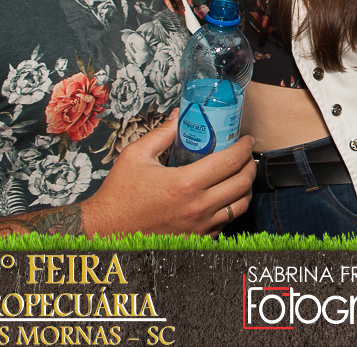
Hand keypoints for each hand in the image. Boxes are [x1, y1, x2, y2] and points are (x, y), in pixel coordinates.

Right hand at [80, 111, 255, 235]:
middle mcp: (197, 207)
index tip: (246, 140)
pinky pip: (226, 223)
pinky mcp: (197, 240)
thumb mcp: (135, 156)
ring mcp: (199, 227)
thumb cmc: (119, 196)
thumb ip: (162, 133)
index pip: (230, 162)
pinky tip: (225, 197)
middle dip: (251, 165)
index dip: (244, 148)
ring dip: (246, 188)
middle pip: (242, 183)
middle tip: (247, 155)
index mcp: (184, 184)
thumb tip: (179, 116)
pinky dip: (232, 207)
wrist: (105, 232)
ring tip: (241, 175)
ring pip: (240, 205)